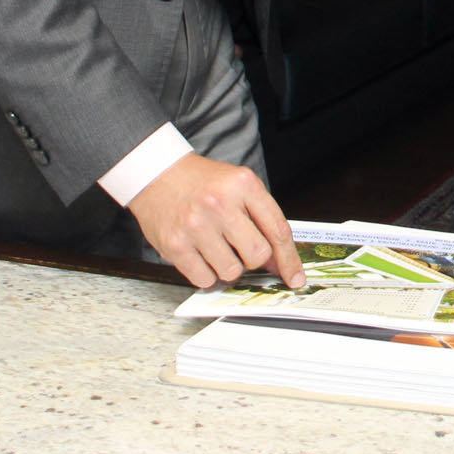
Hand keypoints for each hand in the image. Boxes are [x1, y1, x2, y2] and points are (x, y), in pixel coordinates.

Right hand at [128, 152, 303, 289]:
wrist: (157, 174)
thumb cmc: (202, 182)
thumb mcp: (239, 185)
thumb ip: (261, 218)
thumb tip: (277, 261)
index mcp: (244, 185)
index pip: (278, 230)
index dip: (290, 260)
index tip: (296, 278)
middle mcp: (221, 204)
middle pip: (258, 255)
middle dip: (254, 259)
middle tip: (240, 247)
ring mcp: (196, 226)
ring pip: (232, 271)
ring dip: (228, 266)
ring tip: (216, 245)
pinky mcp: (175, 245)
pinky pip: (204, 279)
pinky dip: (207, 274)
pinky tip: (200, 254)